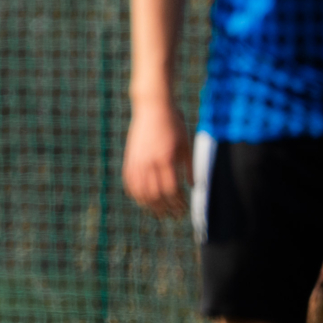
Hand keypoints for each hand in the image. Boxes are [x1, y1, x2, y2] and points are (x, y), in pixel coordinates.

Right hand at [122, 99, 192, 218]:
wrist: (152, 107)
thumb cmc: (173, 124)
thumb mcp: (186, 144)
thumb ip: (190, 167)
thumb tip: (194, 187)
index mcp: (165, 159)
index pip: (170, 190)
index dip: (177, 202)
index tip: (183, 209)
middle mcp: (149, 162)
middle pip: (155, 195)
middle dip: (165, 208)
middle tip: (173, 216)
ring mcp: (137, 161)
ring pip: (140, 191)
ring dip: (149, 205)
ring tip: (158, 213)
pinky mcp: (129, 158)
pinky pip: (130, 182)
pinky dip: (135, 194)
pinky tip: (142, 200)